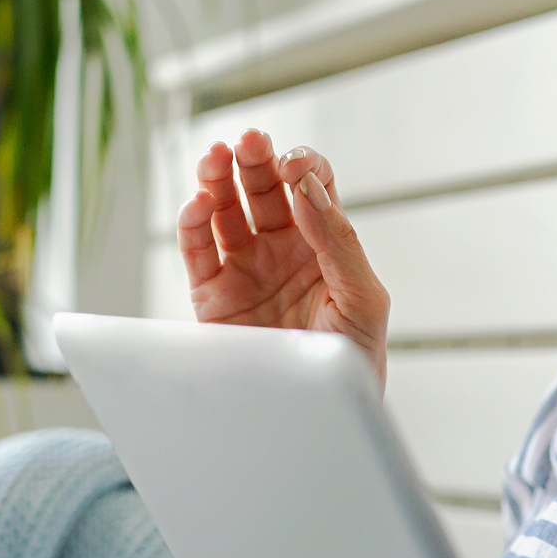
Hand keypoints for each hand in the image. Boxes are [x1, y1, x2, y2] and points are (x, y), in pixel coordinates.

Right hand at [177, 131, 390, 388]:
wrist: (319, 416)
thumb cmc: (352, 362)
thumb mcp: (363, 300)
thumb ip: (339, 242)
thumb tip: (305, 187)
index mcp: (324, 245)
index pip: (311, 186)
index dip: (302, 167)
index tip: (295, 168)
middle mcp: (282, 250)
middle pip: (263, 188)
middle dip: (256, 160)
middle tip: (249, 142)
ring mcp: (245, 270)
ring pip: (225, 210)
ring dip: (217, 179)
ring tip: (215, 156)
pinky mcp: (211, 295)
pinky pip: (197, 250)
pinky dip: (192, 223)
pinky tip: (199, 204)